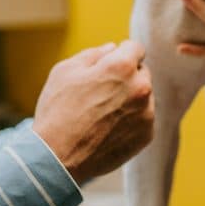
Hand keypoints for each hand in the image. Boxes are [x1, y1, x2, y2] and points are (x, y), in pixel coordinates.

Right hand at [33, 40, 154, 181]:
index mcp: (122, 67)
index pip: (135, 48)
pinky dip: (131, 120)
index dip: (121, 53)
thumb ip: (93, 54)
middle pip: (141, 72)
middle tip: (101, 92)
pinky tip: (109, 128)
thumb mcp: (65, 71)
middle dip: (126, 77)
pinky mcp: (147, 135)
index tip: (110, 64)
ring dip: (130, 98)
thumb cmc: (57, 111)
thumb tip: (112, 48)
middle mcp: (141, 87)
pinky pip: (143, 118)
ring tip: (103, 113)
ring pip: (144, 96)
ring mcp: (147, 113)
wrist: (57, 157)